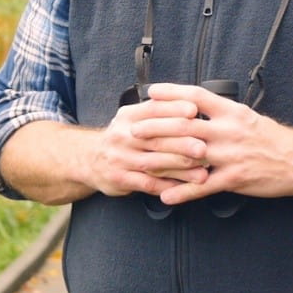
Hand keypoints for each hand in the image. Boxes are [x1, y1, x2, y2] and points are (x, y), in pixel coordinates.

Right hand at [72, 95, 210, 197]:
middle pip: (156, 138)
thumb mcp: (132, 119)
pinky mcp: (120, 179)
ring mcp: (120, 158)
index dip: (174, 109)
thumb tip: (193, 104)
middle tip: (203, 147)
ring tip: (201, 173)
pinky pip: (147, 183)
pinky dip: (167, 186)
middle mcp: (123, 136)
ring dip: (179, 168)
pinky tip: (183, 188)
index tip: (195, 111)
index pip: (153, 109)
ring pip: (154, 163)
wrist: (89, 159)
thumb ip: (156, 112)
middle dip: (182, 143)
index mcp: (128, 117)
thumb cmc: (121, 138)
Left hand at [136, 83, 292, 205]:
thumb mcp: (250, 118)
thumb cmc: (275, 139)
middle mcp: (230, 130)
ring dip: (162, 160)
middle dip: (156, 127)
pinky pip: (203, 187)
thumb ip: (224, 113)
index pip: (197, 96)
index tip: (151, 92)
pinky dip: (183, 192)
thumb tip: (198, 106)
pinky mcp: (235, 178)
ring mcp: (232, 155)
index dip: (172, 93)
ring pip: (190, 155)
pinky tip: (167, 196)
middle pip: (186, 125)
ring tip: (141, 163)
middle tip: (134, 129)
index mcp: (233, 112)